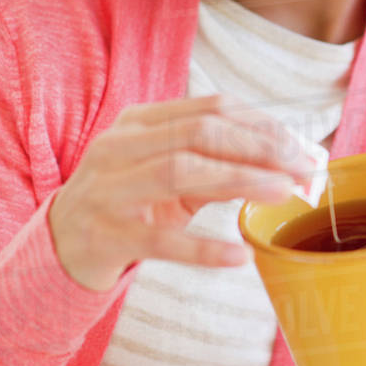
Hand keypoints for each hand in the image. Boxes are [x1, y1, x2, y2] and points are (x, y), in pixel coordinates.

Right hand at [48, 93, 317, 293]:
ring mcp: (109, 191)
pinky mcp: (107, 235)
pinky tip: (238, 255)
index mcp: (139, 123)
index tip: (301, 146)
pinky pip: (161, 241)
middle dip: (259, 148)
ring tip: (282, 192)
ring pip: (181, 172)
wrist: (62, 246)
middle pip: (199, 134)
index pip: (210, 109)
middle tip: (303, 169)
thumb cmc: (131, 202)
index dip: (262, 125)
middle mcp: (119, 148)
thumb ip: (219, 164)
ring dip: (239, 179)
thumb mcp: (170, 175)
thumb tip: (287, 163)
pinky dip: (203, 248)